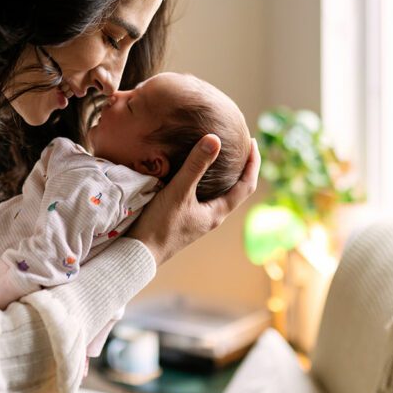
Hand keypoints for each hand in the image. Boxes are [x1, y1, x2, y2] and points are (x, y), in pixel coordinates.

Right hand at [126, 134, 260, 265]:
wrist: (139, 253)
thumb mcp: (178, 192)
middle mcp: (212, 216)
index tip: (253, 142)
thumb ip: (195, 166)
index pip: (246, 186)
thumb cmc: (161, 225)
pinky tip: (194, 172)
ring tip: (220, 155)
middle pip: (236, 190)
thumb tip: (215, 139)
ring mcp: (199, 218)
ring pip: (220, 193)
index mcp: (218, 212)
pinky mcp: (185, 218)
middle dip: (241, 167)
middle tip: (241, 145)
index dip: (253, 164)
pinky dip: (207, 180)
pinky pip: (204, 196)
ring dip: (225, 174)